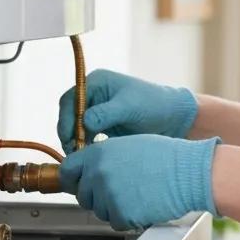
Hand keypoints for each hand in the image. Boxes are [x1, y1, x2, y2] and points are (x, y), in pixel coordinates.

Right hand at [57, 69, 198, 152]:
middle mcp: (93, 95)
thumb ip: (106, 113)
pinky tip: (91, 157)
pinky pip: (86, 137)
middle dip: (69, 133)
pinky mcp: (102, 127)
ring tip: (82, 157)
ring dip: (76, 142)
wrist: (173, 119)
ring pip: (75, 128)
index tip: (70, 137)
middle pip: (69, 114)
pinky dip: (85, 147)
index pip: (71, 99)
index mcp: (96, 82)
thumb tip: (85, 122)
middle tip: (74, 151)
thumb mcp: (130, 107)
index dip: (66, 119)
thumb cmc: (154, 105)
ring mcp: (97, 111)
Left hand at [59, 134, 219, 229]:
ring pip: (99, 210)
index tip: (77, 183)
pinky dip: (127, 218)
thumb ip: (104, 157)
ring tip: (136, 194)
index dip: (73, 179)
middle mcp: (99, 173)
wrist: (188, 171)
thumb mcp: (128, 144)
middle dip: (97, 196)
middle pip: (83, 194)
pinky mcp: (121, 214)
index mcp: (98, 153)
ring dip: (113, 207)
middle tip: (120, 190)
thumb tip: (89, 170)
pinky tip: (142, 204)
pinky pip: (115, 222)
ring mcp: (108, 195)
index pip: (67, 170)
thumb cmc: (166, 156)